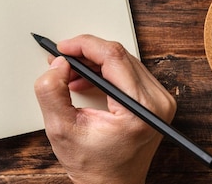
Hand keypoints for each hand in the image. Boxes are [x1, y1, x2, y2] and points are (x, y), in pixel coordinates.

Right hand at [34, 35, 175, 183]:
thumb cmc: (94, 166)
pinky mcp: (155, 101)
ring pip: (122, 60)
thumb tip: (58, 63)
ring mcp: (160, 101)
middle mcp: (156, 102)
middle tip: (61, 61)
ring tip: (69, 74)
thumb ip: (52, 92)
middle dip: (85, 53)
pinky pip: (128, 71)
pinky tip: (86, 79)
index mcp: (140, 109)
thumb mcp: (61, 129)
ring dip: (93, 62)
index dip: (83, 46)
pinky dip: (104, 71)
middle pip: (118, 55)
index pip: (113, 57)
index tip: (62, 48)